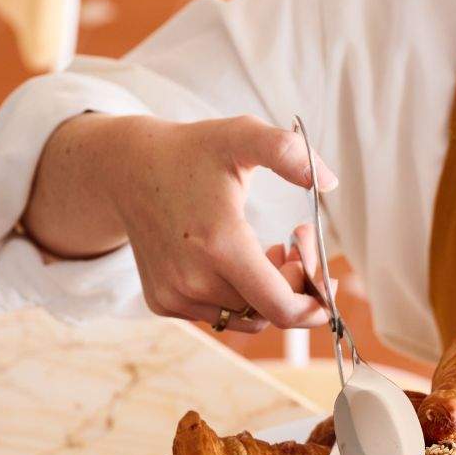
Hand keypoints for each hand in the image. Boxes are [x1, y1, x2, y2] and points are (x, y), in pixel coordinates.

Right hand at [28, 113, 336, 332]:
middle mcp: (193, 280)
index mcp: (219, 245)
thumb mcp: (242, 136)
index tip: (326, 278)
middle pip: (269, 312)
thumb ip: (289, 152)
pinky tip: (235, 260)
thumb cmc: (191, 152)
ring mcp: (174, 295)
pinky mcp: (163, 302)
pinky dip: (238, 297)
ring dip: (267, 293)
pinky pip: (219, 315)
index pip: (281, 307)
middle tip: (292, 244)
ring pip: (246, 318)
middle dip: (294, 284)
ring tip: (266, 249)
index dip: (313, 304)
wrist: (126, 170)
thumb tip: (329, 182)